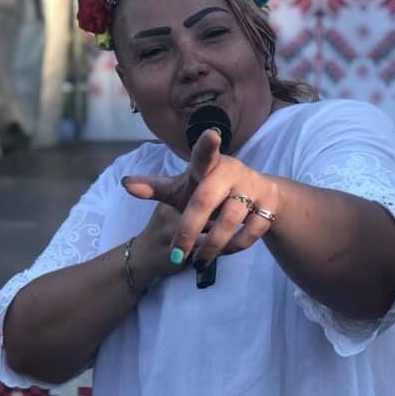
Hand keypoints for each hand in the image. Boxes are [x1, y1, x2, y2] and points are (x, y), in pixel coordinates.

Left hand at [122, 129, 279, 267]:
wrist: (261, 196)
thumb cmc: (213, 191)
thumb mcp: (185, 189)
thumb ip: (157, 188)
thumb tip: (126, 184)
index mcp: (209, 165)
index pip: (205, 154)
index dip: (207, 146)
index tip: (211, 134)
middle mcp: (232, 171)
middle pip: (206, 201)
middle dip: (189, 230)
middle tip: (177, 254)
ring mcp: (252, 187)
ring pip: (230, 220)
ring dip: (213, 245)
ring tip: (199, 261)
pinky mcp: (268, 205)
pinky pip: (251, 232)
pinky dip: (236, 246)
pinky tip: (225, 252)